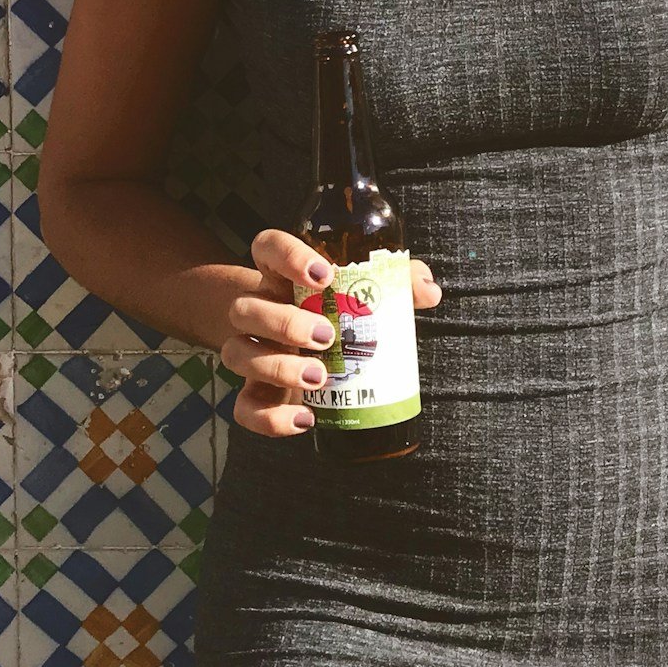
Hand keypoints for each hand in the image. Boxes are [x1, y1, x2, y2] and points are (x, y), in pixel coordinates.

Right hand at [219, 226, 442, 437]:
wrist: (300, 347)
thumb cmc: (338, 311)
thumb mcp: (364, 291)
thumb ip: (398, 283)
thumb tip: (429, 291)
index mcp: (282, 276)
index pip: (268, 247)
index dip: (288, 256)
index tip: (323, 274)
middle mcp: (258, 310)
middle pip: (246, 308)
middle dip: (284, 322)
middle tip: (327, 336)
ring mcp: (251, 351)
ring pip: (237, 353)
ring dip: (278, 366)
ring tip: (320, 377)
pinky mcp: (256, 392)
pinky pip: (244, 408)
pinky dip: (270, 419)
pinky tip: (305, 418)